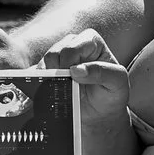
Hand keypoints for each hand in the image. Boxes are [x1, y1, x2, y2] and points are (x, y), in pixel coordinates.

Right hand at [39, 30, 133, 154]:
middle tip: (66, 86)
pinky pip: (36, 74)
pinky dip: (39, 84)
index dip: (69, 62)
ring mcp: (58, 58)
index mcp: (91, 41)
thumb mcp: (117, 82)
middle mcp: (72, 45)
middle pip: (54, 53)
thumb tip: (76, 70)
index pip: (72, 47)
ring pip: (43, 63)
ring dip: (49, 79)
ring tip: (60, 90)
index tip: (74, 78)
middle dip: (58, 72)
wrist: (100, 112)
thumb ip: (103, 72)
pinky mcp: (48, 71)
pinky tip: (48, 92)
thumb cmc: (112, 93)